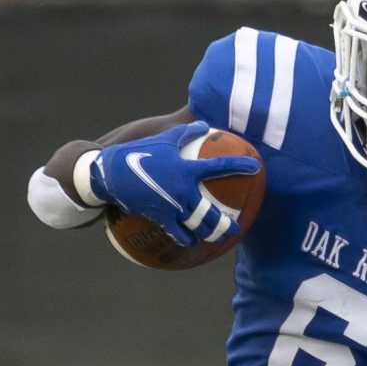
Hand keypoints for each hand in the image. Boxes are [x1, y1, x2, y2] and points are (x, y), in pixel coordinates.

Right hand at [89, 121, 259, 246]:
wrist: (110, 173)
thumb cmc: (138, 153)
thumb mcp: (162, 139)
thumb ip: (186, 133)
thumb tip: (205, 125)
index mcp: (186, 169)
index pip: (219, 167)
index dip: (239, 166)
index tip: (256, 167)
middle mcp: (183, 190)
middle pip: (212, 213)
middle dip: (227, 224)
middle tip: (235, 227)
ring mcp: (172, 206)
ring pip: (198, 227)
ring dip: (211, 235)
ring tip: (218, 238)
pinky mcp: (160, 217)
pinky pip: (179, 233)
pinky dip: (187, 239)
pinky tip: (191, 240)